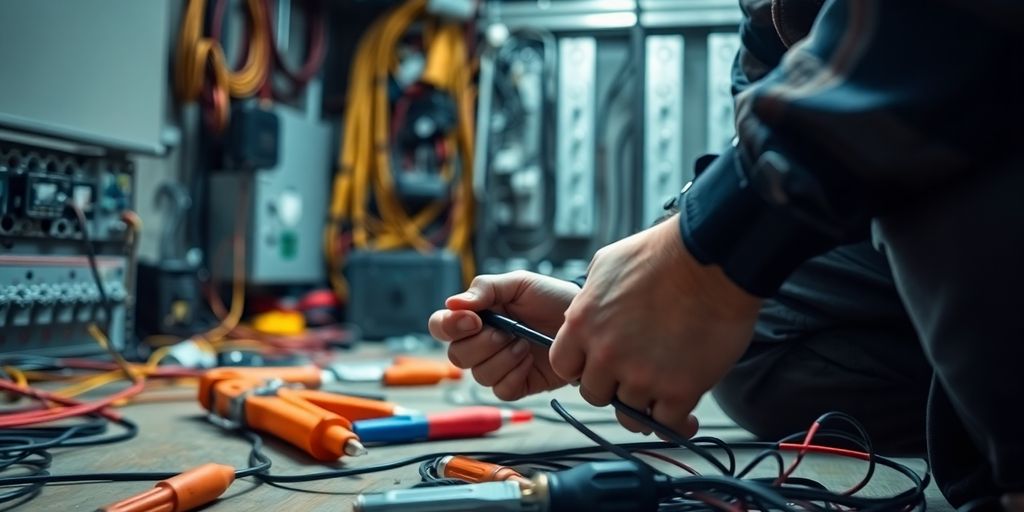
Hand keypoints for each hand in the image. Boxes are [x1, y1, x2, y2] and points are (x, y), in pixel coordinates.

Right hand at [428, 271, 576, 399]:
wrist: (586, 319)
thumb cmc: (550, 298)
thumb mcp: (519, 283)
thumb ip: (485, 289)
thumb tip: (453, 303)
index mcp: (476, 317)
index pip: (441, 326)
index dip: (450, 327)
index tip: (475, 320)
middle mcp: (481, 343)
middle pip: (456, 356)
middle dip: (483, 345)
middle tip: (508, 332)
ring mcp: (499, 366)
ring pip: (479, 375)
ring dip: (503, 359)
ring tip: (525, 344)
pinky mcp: (517, 384)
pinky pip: (502, 390)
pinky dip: (516, 375)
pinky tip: (530, 361)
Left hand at [550, 215, 761, 437]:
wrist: (711, 260)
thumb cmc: (663, 254)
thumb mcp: (607, 264)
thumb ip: (589, 297)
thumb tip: (584, 310)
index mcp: (584, 323)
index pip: (563, 366)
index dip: (581, 366)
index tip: (597, 362)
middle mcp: (606, 354)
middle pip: (595, 394)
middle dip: (612, 386)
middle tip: (634, 373)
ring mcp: (642, 375)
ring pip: (629, 414)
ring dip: (644, 404)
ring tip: (661, 389)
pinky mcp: (679, 390)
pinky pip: (667, 422)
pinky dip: (675, 420)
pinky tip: (682, 410)